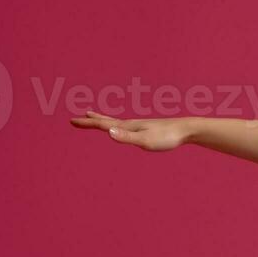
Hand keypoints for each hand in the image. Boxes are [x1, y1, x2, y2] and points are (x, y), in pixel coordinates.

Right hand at [69, 110, 191, 151]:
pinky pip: (126, 127)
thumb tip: (108, 132)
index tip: (71, 121)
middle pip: (106, 121)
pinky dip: (117, 125)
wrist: (186, 130)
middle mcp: (131, 124)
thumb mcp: (145, 141)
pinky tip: (121, 128)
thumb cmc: (167, 137)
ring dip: (102, 119)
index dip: (87, 123)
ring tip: (93, 115)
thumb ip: (127, 137)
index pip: (103, 124)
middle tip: (76, 118)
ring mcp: (139, 126)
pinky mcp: (147, 129)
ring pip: (115, 122)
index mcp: (128, 126)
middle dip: (90, 121)